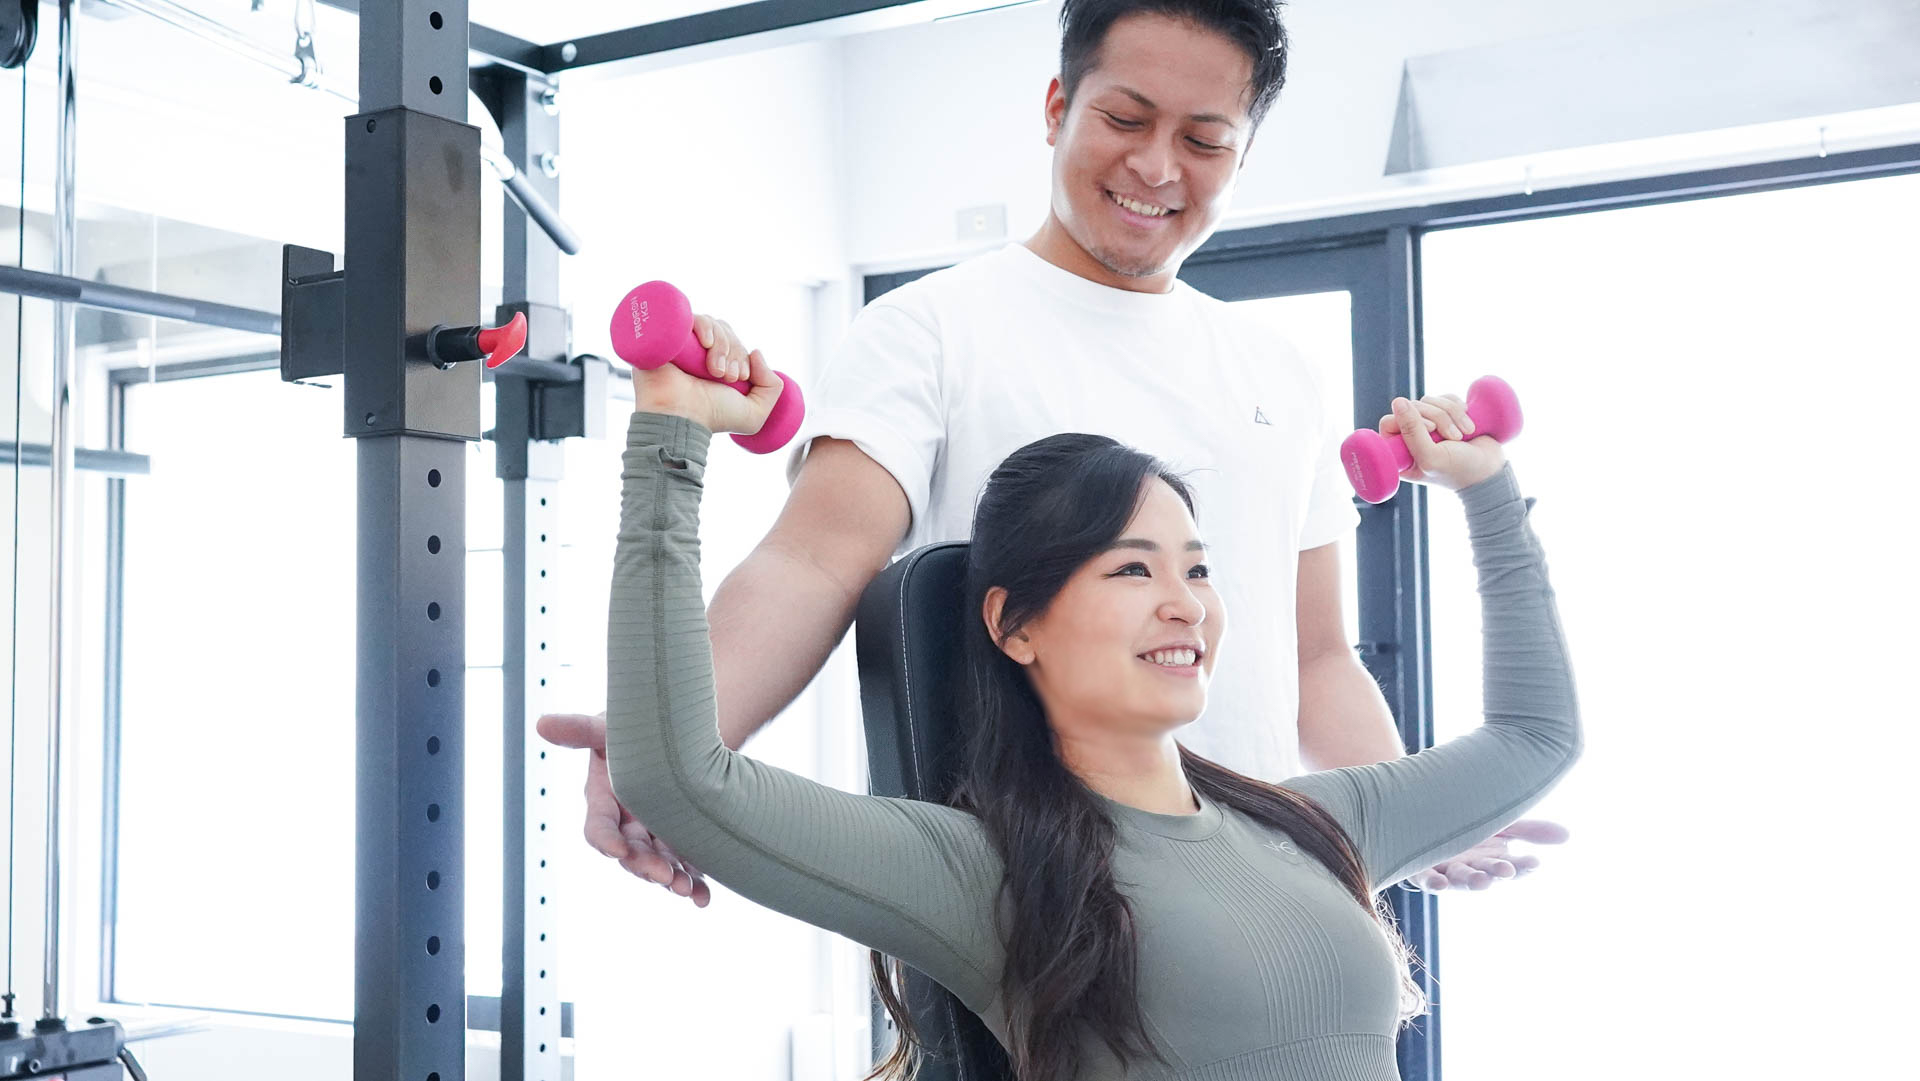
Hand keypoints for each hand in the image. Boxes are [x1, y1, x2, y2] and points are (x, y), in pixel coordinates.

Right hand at [535, 711, 711, 906]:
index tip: (618, 850)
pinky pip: (686, 868)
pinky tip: (704, 898)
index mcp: (605, 801)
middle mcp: (626, 825)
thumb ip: (581, 729)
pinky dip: (695, 884)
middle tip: (664, 875)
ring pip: (659, 866)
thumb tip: (542, 723)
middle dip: (645, 866)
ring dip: (671, 880)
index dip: (606, 840)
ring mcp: (654, 837)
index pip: (599, 828)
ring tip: (687, 889)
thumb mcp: (609, 728)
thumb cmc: (634, 730)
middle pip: (631, 854)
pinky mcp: (680, 844)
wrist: (674, 734)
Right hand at [633, 313, 783, 437]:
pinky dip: (704, 326)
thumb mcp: (755, 413)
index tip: (738, 377)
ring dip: (722, 345)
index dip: (742, 355)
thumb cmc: (712, 418)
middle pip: (726, 332)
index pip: (735, 343)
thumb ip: (772, 387)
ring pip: (712, 324)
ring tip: (715, 370)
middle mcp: (698, 352)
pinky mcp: (666, 336)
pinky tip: (707, 343)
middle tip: (728, 376)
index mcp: (716, 365)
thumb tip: (756, 352)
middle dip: (734, 352)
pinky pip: (688, 316)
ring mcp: (681, 343)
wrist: (679, 418)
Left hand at [1377, 393, 1504, 491]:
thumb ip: (1412, 431)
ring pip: (1430, 401)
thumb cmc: (1459, 470)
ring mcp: (1429, 425)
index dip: (1409, 420)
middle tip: (1454, 438)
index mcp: (1400, 453)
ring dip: (1451, 414)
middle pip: (1412, 407)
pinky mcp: (1447, 415)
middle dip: (1438, 419)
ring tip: (1464, 434)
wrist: (1492, 470)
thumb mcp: (1431, 456)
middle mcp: (1411, 438)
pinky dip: (1459, 407)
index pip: (1388, 422)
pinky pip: (1445, 398)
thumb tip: (1398, 401)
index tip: (1430, 431)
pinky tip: (1469, 424)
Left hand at [1405, 818, 1569, 891]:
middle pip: (1486, 872)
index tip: (1534, 862)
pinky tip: (1439, 884)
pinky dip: (1433, 883)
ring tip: (1481, 881)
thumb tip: (1567, 834)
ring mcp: (1445, 868)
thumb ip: (1528, 830)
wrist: (1423, 818)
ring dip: (1470, 881)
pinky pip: (1427, 879)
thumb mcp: (1500, 824)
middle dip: (1496, 872)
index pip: (1512, 866)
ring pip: (1459, 878)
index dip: (1522, 867)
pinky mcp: (1421, 868)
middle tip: (1506, 869)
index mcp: (1491, 858)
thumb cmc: (1466, 825)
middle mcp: (1470, 866)